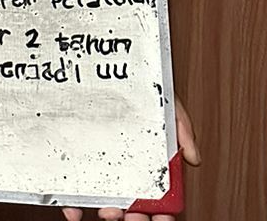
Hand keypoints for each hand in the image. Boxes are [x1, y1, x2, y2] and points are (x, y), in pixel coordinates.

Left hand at [61, 96, 199, 220]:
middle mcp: (124, 165)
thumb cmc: (137, 84)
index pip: (159, 193)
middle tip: (134, 219)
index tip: (163, 219)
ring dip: (106, 213)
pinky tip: (74, 209)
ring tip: (108, 213)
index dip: (163, 212)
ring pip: (104, 199)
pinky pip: (73, 187)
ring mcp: (98, 164)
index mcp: (148, 159)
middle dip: (135, 217)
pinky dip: (73, 203)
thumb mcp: (165, 102)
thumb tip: (194, 157)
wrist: (100, 61)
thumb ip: (181, 128)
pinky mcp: (73, 160)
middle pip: (133, 202)